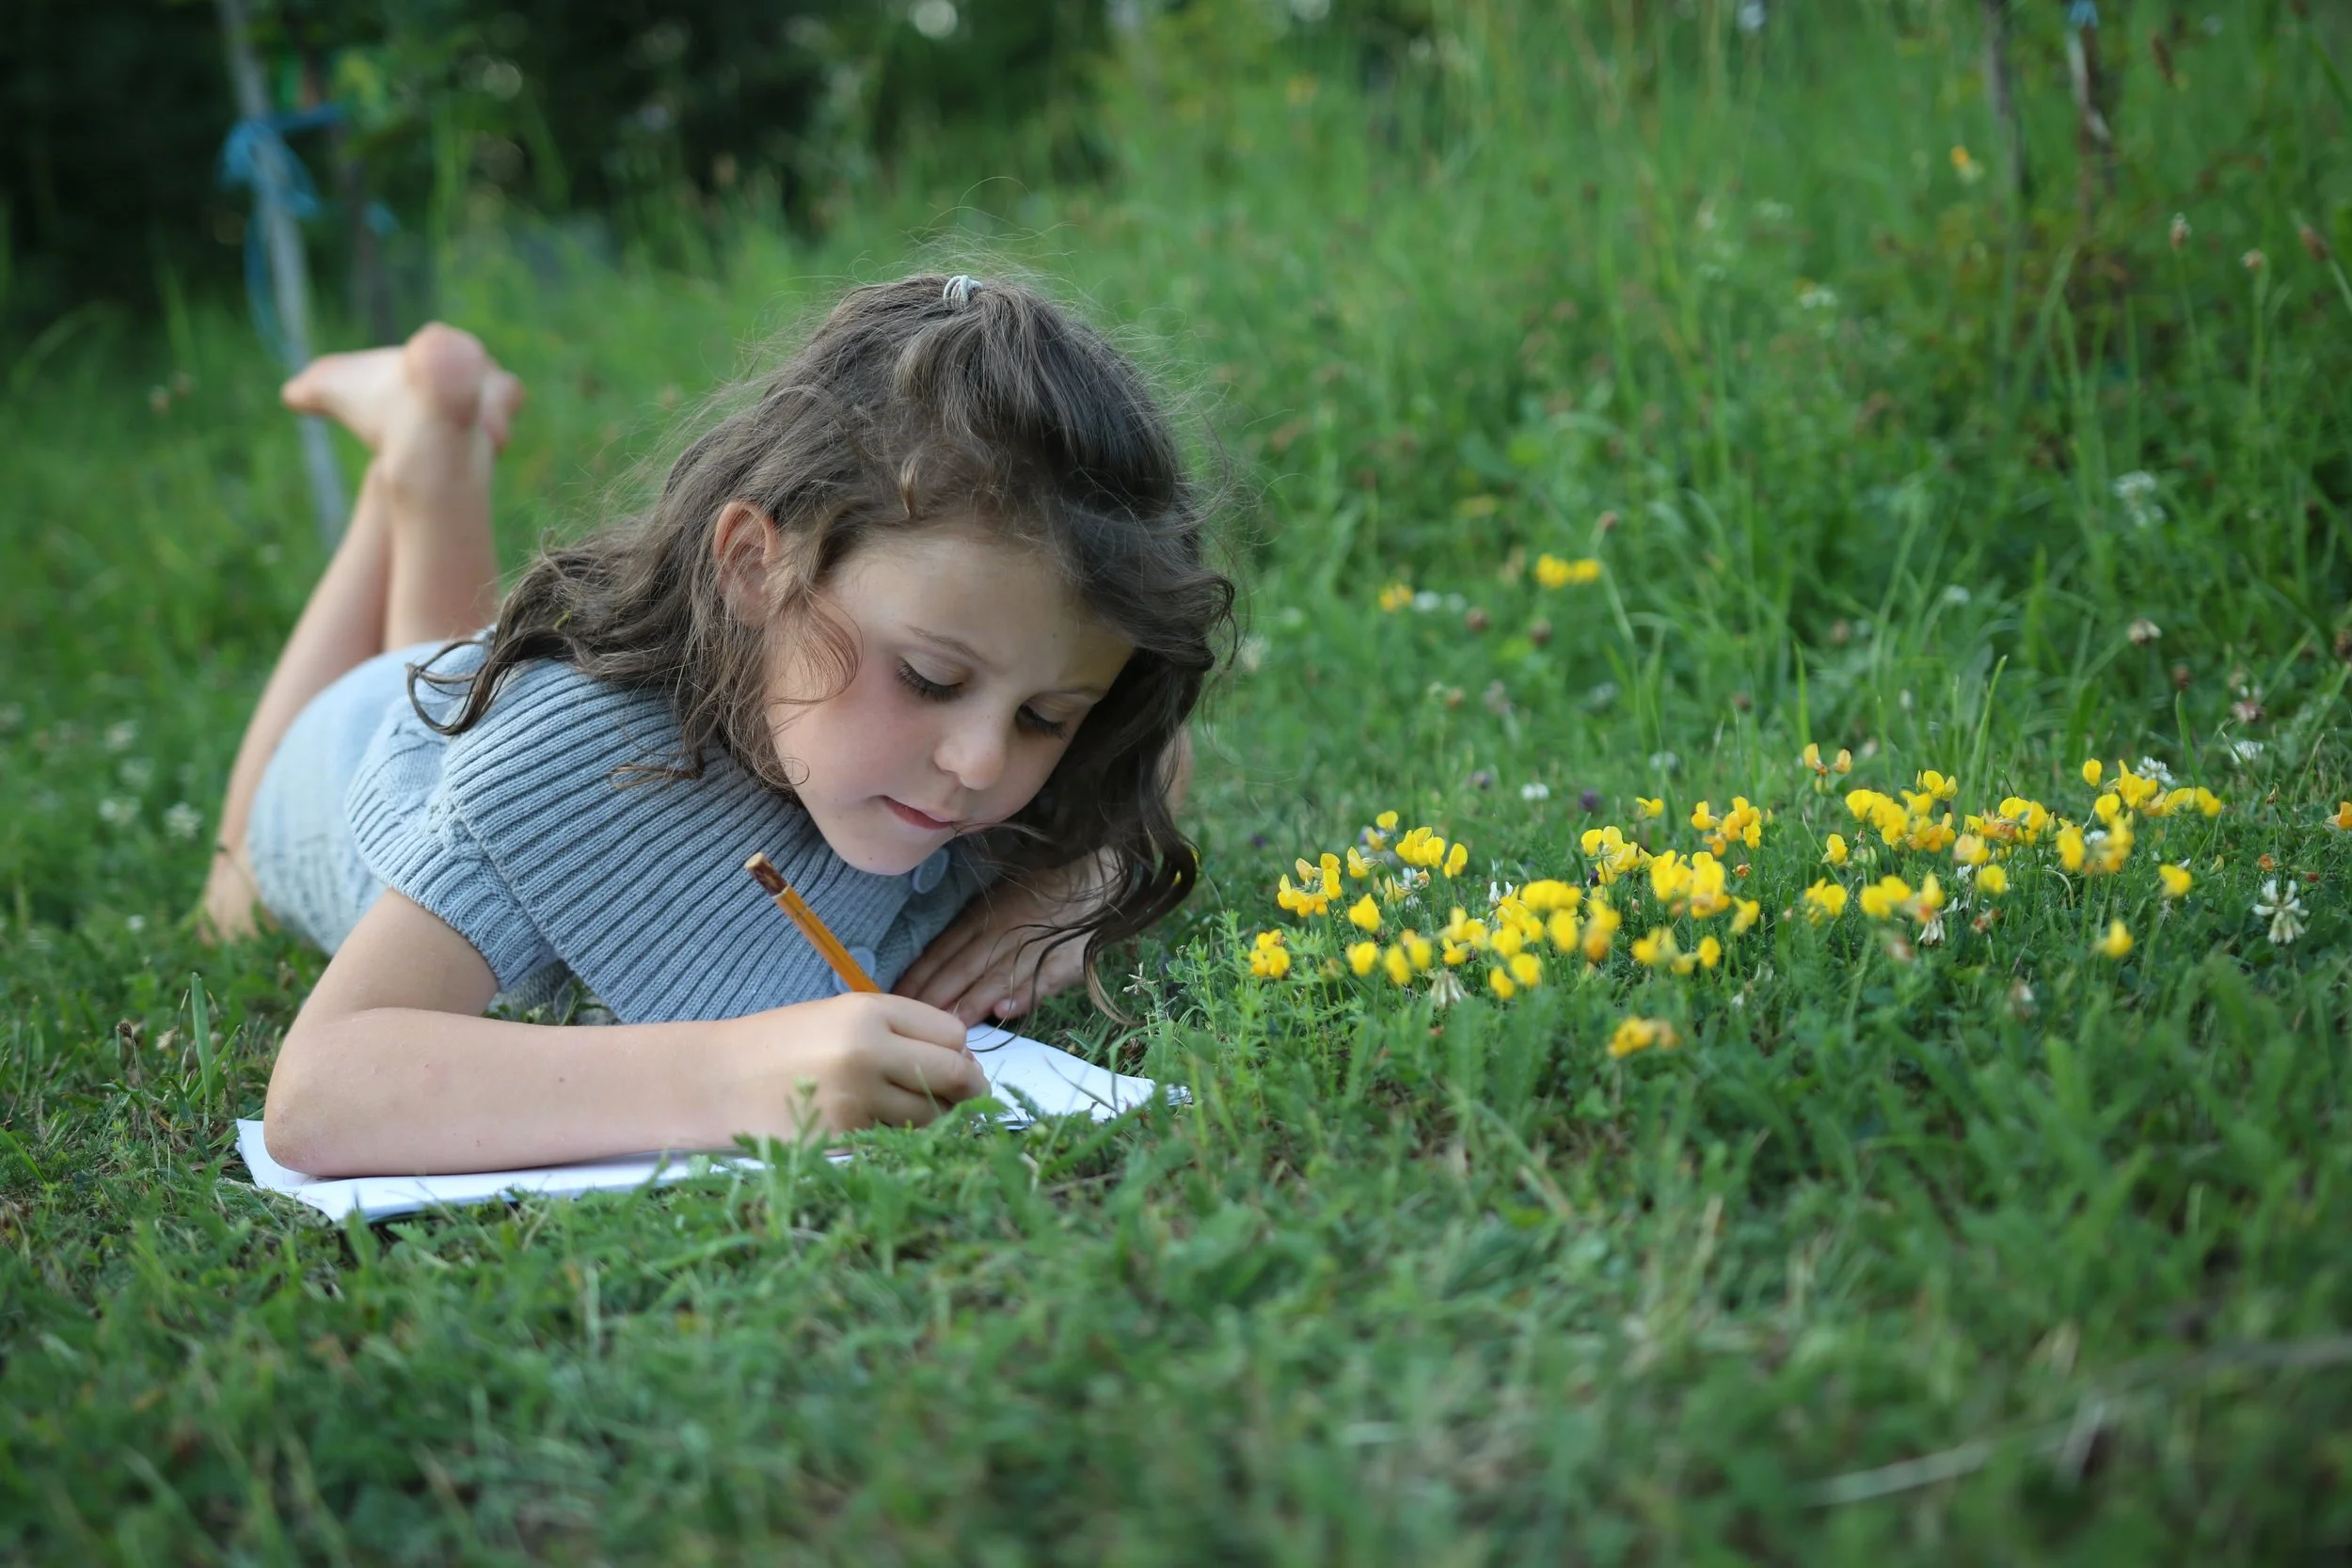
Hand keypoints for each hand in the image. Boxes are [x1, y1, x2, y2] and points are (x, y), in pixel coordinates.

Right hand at [713, 992, 984, 1136]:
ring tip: (916, 1113)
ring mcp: (857, 1099)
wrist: (714, 1080)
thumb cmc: (778, 1045)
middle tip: (965, 1097)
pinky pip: (897, 1141)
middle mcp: (869, 1051)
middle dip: (967, 1089)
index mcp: (869, 1012)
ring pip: (932, 1115)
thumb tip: (960, 1060)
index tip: (951, 1061)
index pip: (952, 1033)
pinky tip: (882, 1129)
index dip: (958, 1050)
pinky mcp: (843, 1139)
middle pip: (955, 1074)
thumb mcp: (838, 1016)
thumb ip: (897, 1031)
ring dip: (936, 1118)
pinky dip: (901, 1139)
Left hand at [895, 854, 1111, 1025]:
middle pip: (961, 968)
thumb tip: (937, 971)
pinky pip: (1042, 978)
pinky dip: (1024, 993)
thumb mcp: (1001, 906)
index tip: (895, 999)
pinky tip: (1006, 1010)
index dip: (919, 977)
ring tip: (949, 1026)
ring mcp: (1032, 946)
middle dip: (934, 997)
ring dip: (970, 1003)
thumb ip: (973, 939)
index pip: (941, 950)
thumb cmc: (1043, 894)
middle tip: (912, 1024)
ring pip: (995, 977)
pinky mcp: (1064, 959)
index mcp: (982, 917)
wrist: (1097, 881)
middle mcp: (1001, 932)